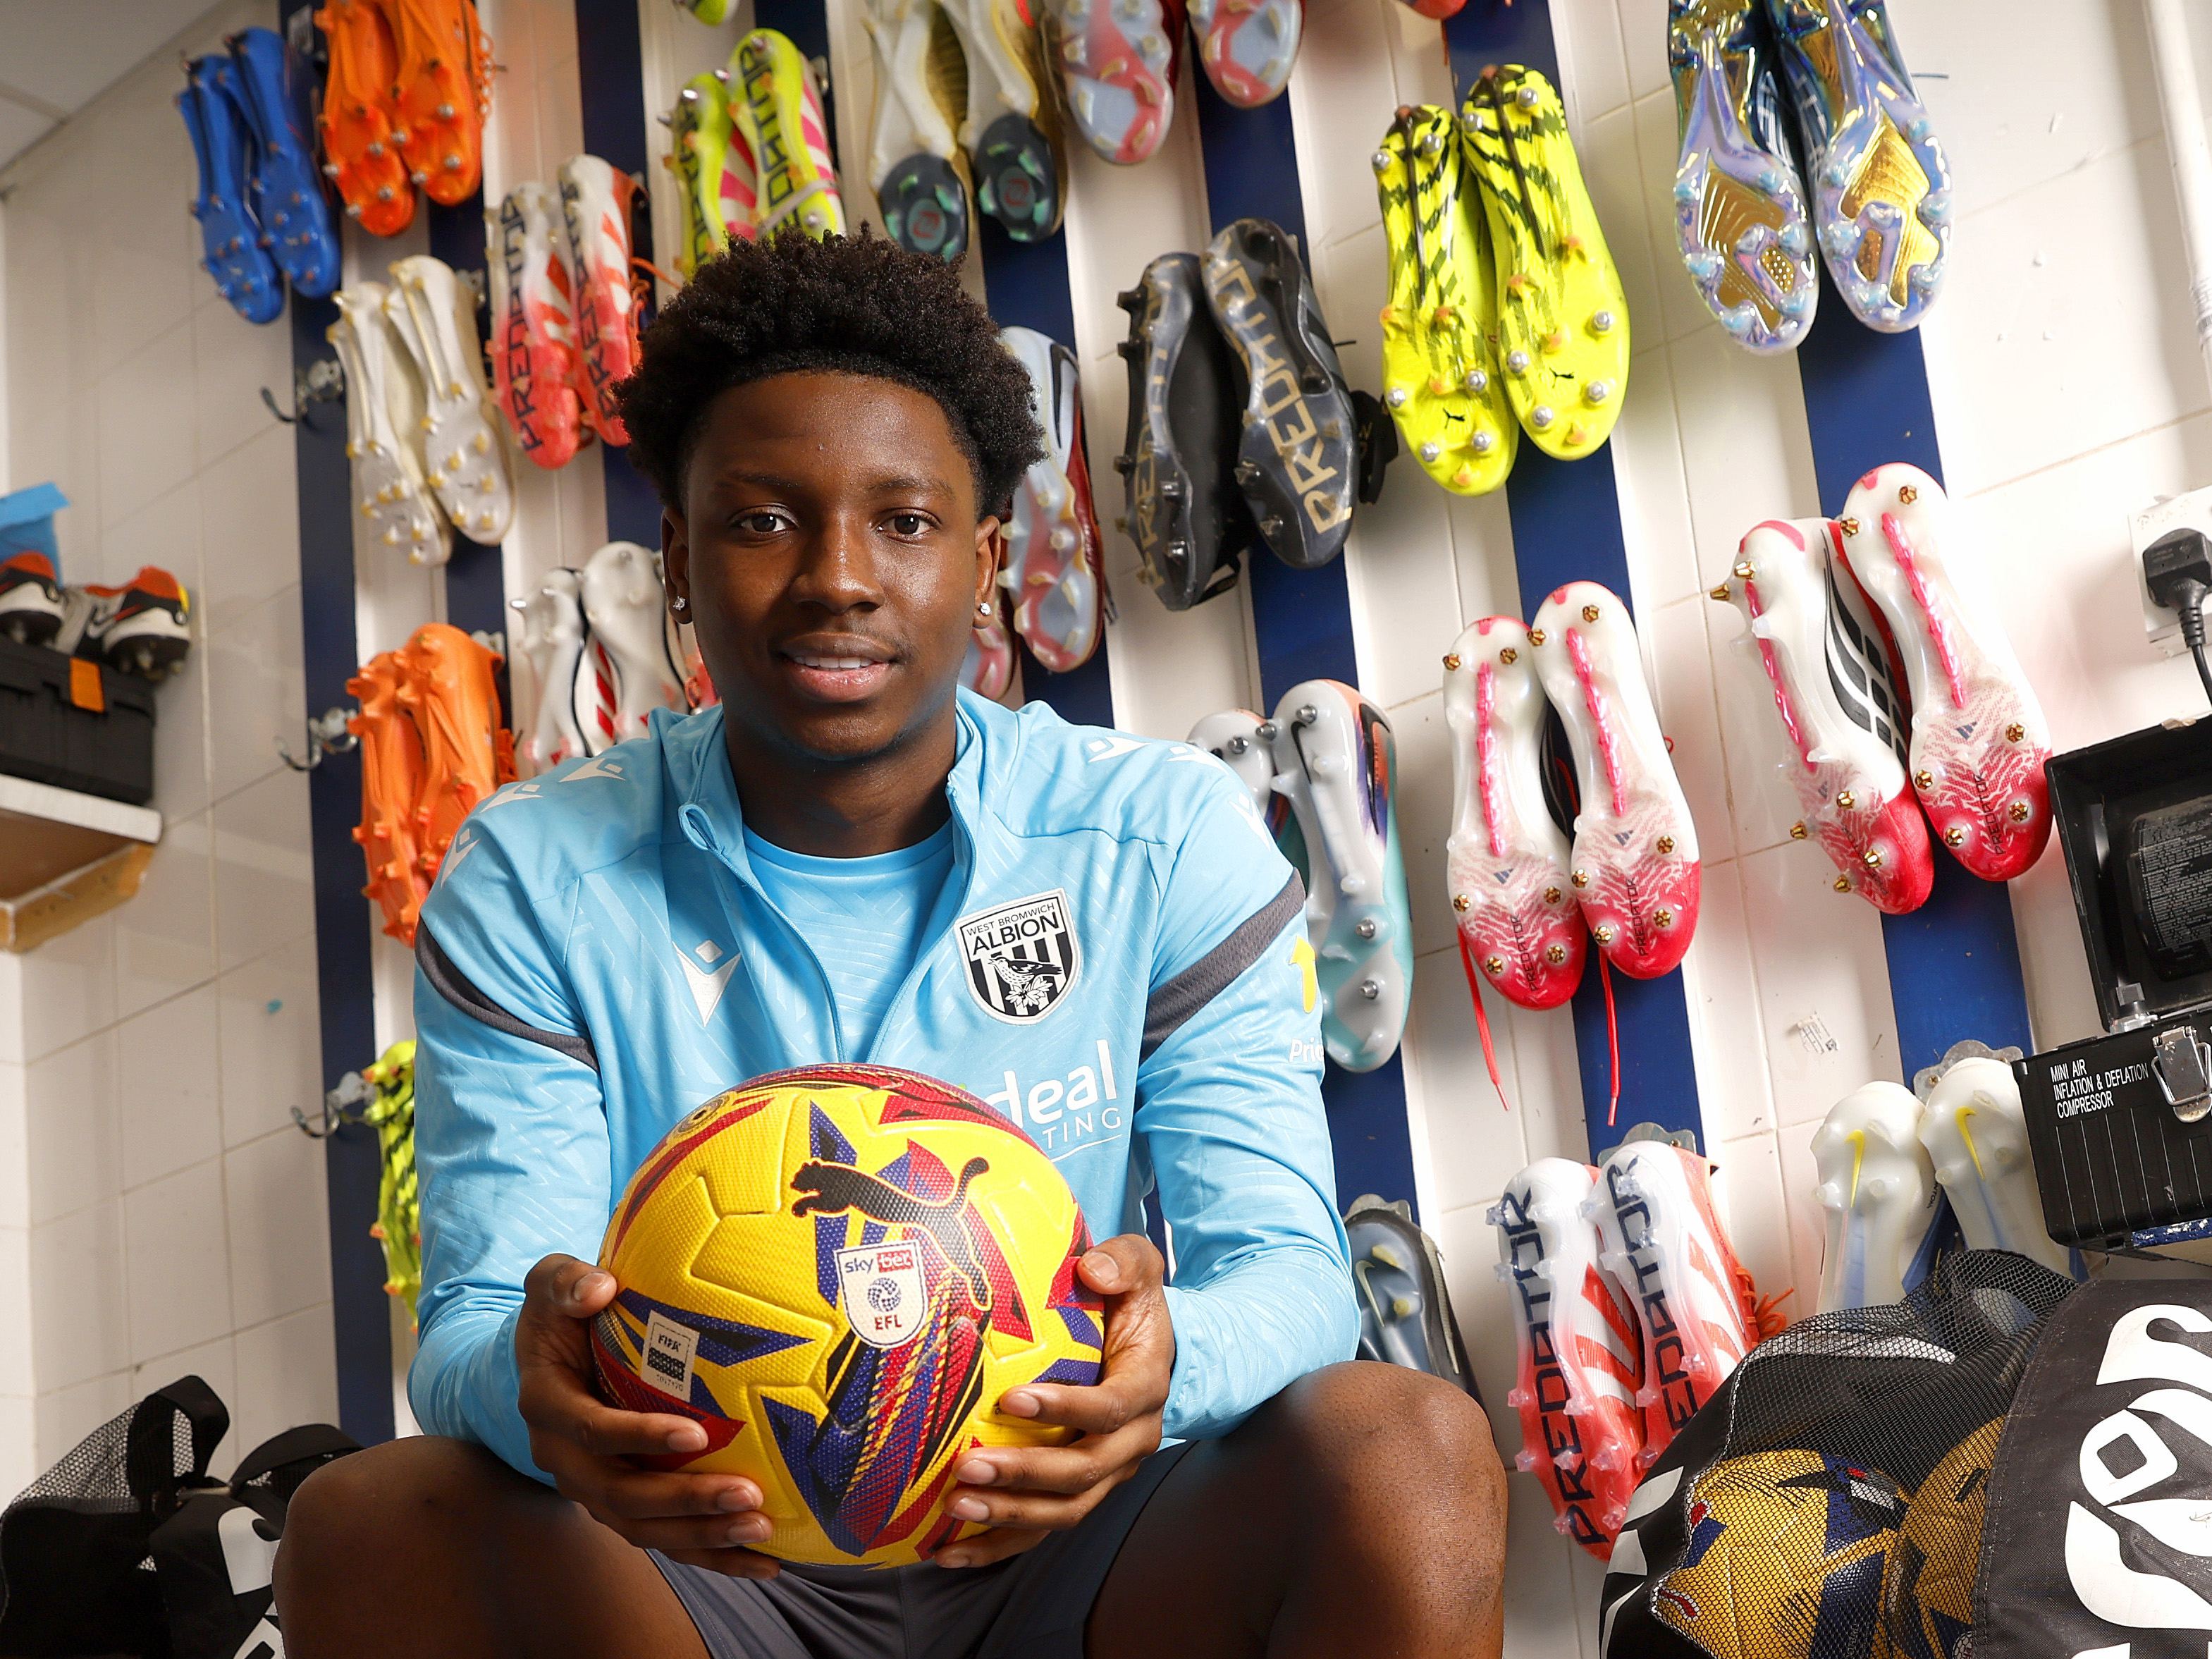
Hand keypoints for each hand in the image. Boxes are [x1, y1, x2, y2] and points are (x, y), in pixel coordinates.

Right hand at [515, 1253, 780, 1577]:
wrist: (546, 1354)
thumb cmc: (561, 1310)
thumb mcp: (551, 1282)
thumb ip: (567, 1282)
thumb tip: (600, 1287)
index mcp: (548, 1405)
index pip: (592, 1430)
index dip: (639, 1436)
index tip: (696, 1433)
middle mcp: (564, 1458)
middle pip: (622, 1495)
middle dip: (685, 1501)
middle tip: (747, 1496)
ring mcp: (591, 1486)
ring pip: (644, 1527)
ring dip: (702, 1536)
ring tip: (761, 1531)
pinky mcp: (620, 1502)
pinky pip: (665, 1536)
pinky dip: (710, 1554)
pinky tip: (763, 1562)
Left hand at [933, 1233, 1175, 1567]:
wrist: (1158, 1351)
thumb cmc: (1132, 1303)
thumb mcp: (1139, 1267)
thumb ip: (1123, 1260)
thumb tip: (1092, 1267)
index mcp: (1145, 1388)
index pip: (1110, 1409)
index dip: (1066, 1410)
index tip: (1012, 1399)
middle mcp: (1132, 1443)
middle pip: (1082, 1474)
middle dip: (1024, 1475)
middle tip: (967, 1467)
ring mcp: (1108, 1474)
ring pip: (1062, 1512)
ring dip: (1008, 1516)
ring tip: (954, 1508)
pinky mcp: (1082, 1492)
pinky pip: (1041, 1529)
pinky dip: (997, 1545)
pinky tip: (948, 1551)